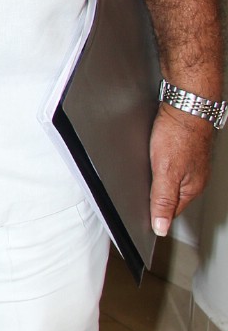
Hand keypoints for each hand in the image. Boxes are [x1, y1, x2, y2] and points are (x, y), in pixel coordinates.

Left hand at [149, 102, 215, 236]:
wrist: (186, 102)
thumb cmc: (180, 133)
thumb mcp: (166, 172)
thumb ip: (162, 200)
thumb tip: (161, 227)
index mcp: (191, 187)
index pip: (171, 212)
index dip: (154, 214)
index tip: (139, 215)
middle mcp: (194, 177)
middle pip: (170, 196)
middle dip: (155, 196)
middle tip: (137, 193)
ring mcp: (191, 162)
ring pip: (170, 178)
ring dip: (156, 179)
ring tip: (144, 174)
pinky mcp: (184, 148)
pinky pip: (170, 163)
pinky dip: (159, 163)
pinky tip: (151, 157)